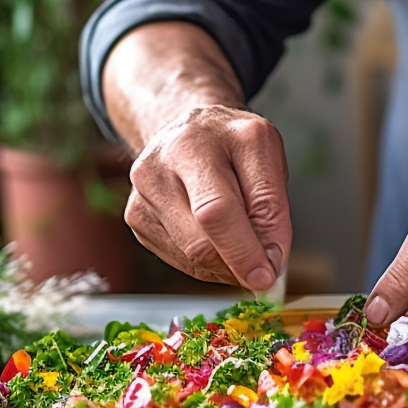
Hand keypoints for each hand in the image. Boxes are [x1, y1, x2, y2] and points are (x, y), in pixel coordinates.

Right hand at [124, 105, 291, 290]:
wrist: (190, 129)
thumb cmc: (233, 144)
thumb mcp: (266, 157)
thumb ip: (271, 207)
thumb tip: (269, 262)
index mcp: (197, 141)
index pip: (217, 210)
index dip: (243, 251)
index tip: (266, 277)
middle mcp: (160, 163)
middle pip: (198, 241)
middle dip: (237, 264)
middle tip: (263, 271)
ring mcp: (142, 192)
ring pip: (190, 256)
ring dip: (225, 264)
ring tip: (242, 240)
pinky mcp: (136, 216)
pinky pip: (179, 259)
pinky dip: (208, 262)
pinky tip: (218, 238)